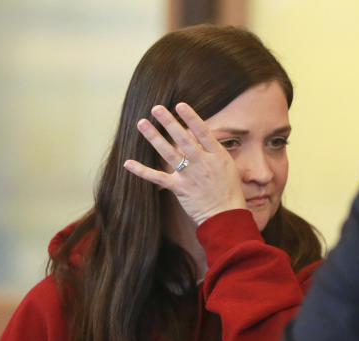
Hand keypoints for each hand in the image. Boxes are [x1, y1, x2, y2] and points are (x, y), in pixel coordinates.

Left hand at [124, 102, 246, 224]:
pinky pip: (158, 178)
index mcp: (217, 156)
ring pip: (169, 153)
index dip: (191, 117)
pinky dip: (142, 171)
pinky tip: (128, 163)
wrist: (227, 217)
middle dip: (169, 122)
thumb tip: (201, 137)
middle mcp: (203, 163)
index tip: (179, 105)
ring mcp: (190, 175)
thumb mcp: (228, 168)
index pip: (203, 132)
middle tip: (156, 108)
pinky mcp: (180, 189)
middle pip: (183, 138)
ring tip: (142, 123)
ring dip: (154, 137)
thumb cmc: (230, 193)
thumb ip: (214, 152)